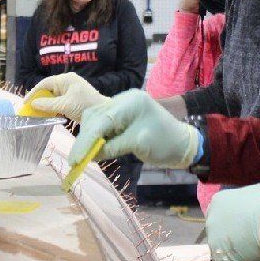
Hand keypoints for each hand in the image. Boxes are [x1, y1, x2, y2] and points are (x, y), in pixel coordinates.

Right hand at [21, 73, 106, 121]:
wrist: (103, 114)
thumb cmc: (85, 106)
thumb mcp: (64, 105)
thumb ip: (47, 104)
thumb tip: (33, 104)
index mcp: (65, 79)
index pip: (44, 84)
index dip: (33, 93)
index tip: (25, 103)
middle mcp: (67, 82)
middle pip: (48, 90)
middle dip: (39, 100)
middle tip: (30, 110)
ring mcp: (70, 91)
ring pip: (53, 97)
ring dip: (45, 105)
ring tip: (36, 114)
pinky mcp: (73, 99)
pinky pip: (59, 102)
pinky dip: (53, 108)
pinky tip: (48, 115)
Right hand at [70, 89, 200, 168]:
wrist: (184, 144)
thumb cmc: (166, 143)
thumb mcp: (138, 145)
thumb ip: (112, 147)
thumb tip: (90, 155)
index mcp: (130, 102)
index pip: (101, 120)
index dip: (86, 140)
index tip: (75, 158)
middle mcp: (124, 100)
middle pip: (94, 117)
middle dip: (84, 139)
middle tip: (76, 160)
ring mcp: (123, 107)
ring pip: (96, 120)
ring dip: (89, 138)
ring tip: (83, 157)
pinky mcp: (122, 116)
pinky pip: (103, 124)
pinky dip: (97, 138)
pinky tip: (94, 150)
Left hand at [205, 183, 259, 260]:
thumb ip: (250, 200)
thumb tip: (256, 206)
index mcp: (219, 201)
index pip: (224, 214)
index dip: (237, 223)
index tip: (251, 229)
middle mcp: (211, 221)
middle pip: (222, 233)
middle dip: (237, 240)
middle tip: (254, 245)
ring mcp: (213, 242)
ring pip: (224, 252)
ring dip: (238, 257)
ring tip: (257, 259)